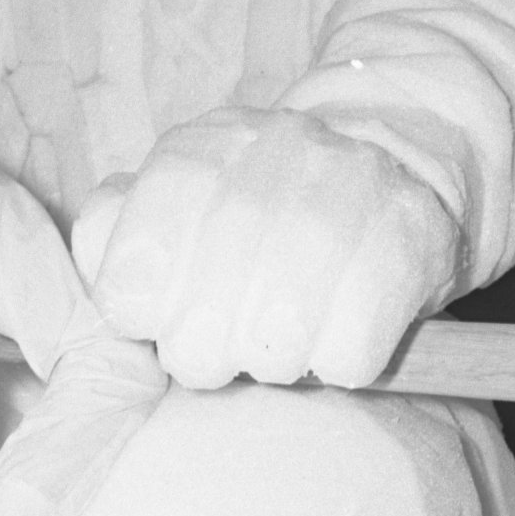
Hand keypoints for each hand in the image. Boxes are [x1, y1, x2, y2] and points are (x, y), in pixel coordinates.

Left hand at [72, 109, 462, 390]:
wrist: (389, 165)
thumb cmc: (254, 209)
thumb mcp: (167, 205)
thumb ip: (110, 235)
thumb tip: (105, 272)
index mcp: (193, 155)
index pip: (128, 281)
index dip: (143, 318)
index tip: (164, 313)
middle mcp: (267, 161)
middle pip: (196, 334)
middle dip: (206, 354)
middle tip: (226, 337)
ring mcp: (344, 195)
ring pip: (273, 349)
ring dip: (274, 360)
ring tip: (284, 331)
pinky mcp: (409, 238)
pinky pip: (348, 357)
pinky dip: (339, 360)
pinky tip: (339, 325)